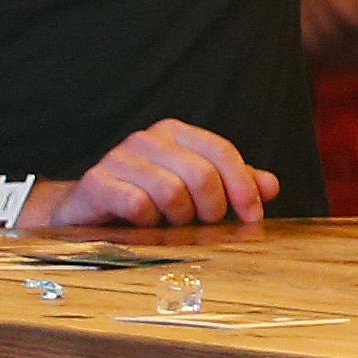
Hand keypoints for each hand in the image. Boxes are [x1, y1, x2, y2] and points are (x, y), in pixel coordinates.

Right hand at [45, 120, 275, 229]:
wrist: (86, 211)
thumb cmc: (148, 198)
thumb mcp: (195, 189)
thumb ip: (234, 184)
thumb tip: (271, 186)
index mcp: (176, 133)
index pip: (222, 152)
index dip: (243, 186)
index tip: (254, 216)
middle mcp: (148, 139)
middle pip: (201, 174)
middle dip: (212, 208)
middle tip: (205, 224)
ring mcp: (119, 157)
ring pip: (171, 191)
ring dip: (179, 217)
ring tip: (172, 223)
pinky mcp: (96, 182)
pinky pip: (138, 205)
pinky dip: (148, 221)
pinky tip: (144, 224)